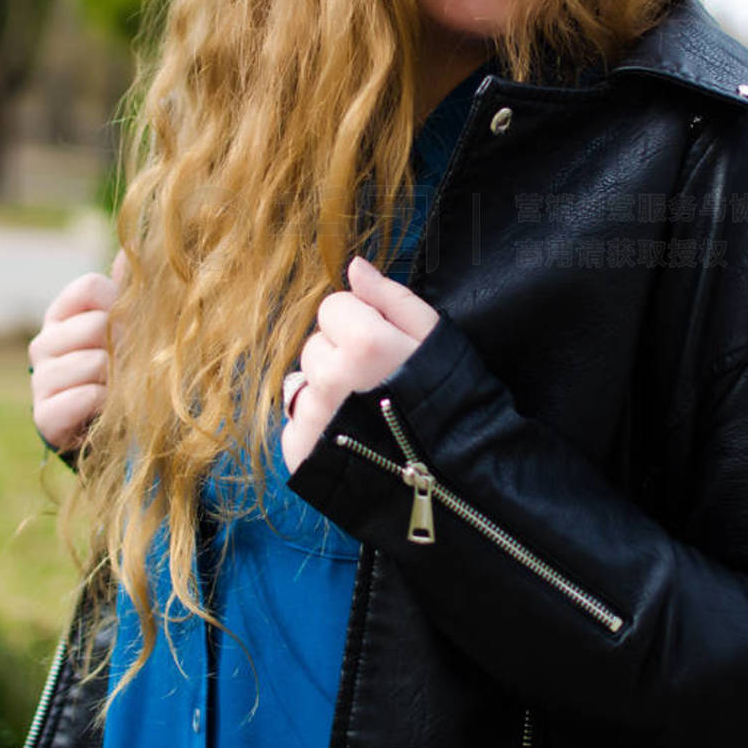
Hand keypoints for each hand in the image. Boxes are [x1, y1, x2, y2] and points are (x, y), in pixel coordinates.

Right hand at [29, 250, 126, 453]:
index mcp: (63, 315)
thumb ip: (128, 290)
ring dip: (118, 378)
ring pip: (92, 362)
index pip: (89, 287)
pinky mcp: (44, 415)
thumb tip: (129, 249)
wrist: (108, 425)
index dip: (119, 303)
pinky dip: (103, 403)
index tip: (131, 323)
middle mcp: (44, 343)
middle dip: (125, 344)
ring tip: (121, 386)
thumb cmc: (121, 368)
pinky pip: (82, 398)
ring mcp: (41, 378)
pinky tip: (107, 405)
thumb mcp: (128, 327)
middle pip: (96, 324)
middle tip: (133, 361)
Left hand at [281, 256, 440, 473]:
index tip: (385, 350)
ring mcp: (311, 415)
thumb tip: (354, 266)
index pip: (335, 306)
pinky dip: (317, 424)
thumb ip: (391, 297)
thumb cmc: (449, 400)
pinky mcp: (298, 449)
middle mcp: (330, 377)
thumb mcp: (434, 338)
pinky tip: (349, 435)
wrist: (451, 480)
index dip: (362, 323)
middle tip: (377, 384)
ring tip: (364, 413)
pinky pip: (296, 418)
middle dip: (341, 355)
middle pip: (317, 343)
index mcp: (364, 343)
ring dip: (327, 389)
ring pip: (304, 379)